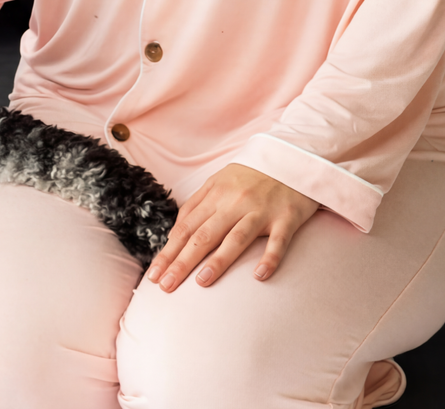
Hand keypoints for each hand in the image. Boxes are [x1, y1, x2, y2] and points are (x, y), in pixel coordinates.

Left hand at [146, 163, 317, 291]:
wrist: (290, 157)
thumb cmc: (250, 175)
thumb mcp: (219, 181)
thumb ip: (197, 205)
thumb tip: (174, 234)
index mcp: (215, 194)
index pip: (186, 228)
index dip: (168, 251)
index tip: (154, 274)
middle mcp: (234, 202)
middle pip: (204, 235)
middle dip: (182, 262)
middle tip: (165, 286)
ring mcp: (260, 210)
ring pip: (236, 238)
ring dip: (218, 261)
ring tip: (201, 282)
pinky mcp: (286, 217)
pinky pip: (278, 241)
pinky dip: (270, 257)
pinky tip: (260, 275)